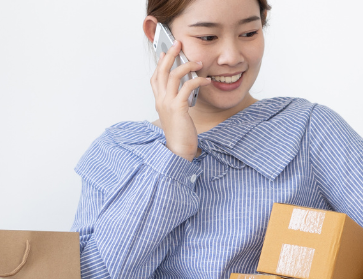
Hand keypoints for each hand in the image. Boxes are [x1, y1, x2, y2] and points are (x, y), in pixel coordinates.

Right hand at [150, 39, 210, 160]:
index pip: (156, 78)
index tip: (166, 52)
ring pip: (174, 75)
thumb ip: (178, 102)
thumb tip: (187, 89)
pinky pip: (187, 87)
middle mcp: (161, 100)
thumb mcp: (177, 115)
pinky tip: (206, 80)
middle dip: (170, 55)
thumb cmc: (180, 134)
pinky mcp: (178, 108)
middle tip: (178, 44)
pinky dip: (198, 80)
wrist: (178, 151)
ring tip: (199, 62)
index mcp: (159, 101)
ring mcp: (168, 103)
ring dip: (187, 65)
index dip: (160, 64)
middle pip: (162, 71)